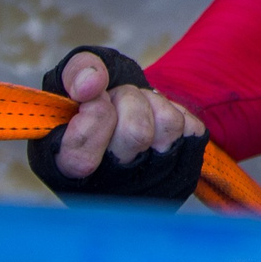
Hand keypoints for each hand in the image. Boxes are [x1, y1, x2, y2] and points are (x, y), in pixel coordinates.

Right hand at [26, 45, 208, 206]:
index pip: (83, 157)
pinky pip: (192, 129)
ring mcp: (148, 187)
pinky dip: (174, 111)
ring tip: (137, 109)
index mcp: (68, 172)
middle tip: (118, 99)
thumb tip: (91, 84)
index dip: (94, 115)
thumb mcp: (71, 79)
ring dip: (153, 102)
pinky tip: (156, 123)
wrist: (125, 113)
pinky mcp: (182, 177)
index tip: (94, 97)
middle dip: (129, 98)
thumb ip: (75, 72)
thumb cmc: (93, 98)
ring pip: (169, 126)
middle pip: (137, 133)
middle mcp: (109, 189)